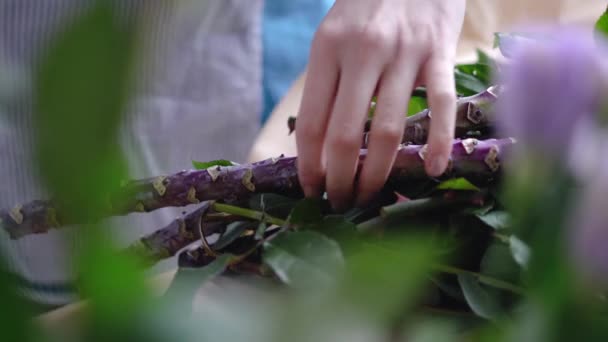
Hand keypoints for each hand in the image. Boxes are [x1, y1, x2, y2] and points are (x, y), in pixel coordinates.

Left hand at [295, 0, 465, 209]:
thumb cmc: (366, 8)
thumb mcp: (332, 37)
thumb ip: (325, 85)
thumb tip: (316, 145)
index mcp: (327, 49)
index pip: (312, 122)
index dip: (309, 164)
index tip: (311, 190)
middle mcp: (363, 52)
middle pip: (346, 134)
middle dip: (339, 179)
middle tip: (339, 203)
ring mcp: (404, 52)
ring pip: (389, 128)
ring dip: (377, 173)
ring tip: (369, 196)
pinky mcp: (440, 51)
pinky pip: (442, 103)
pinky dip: (437, 141)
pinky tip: (432, 170)